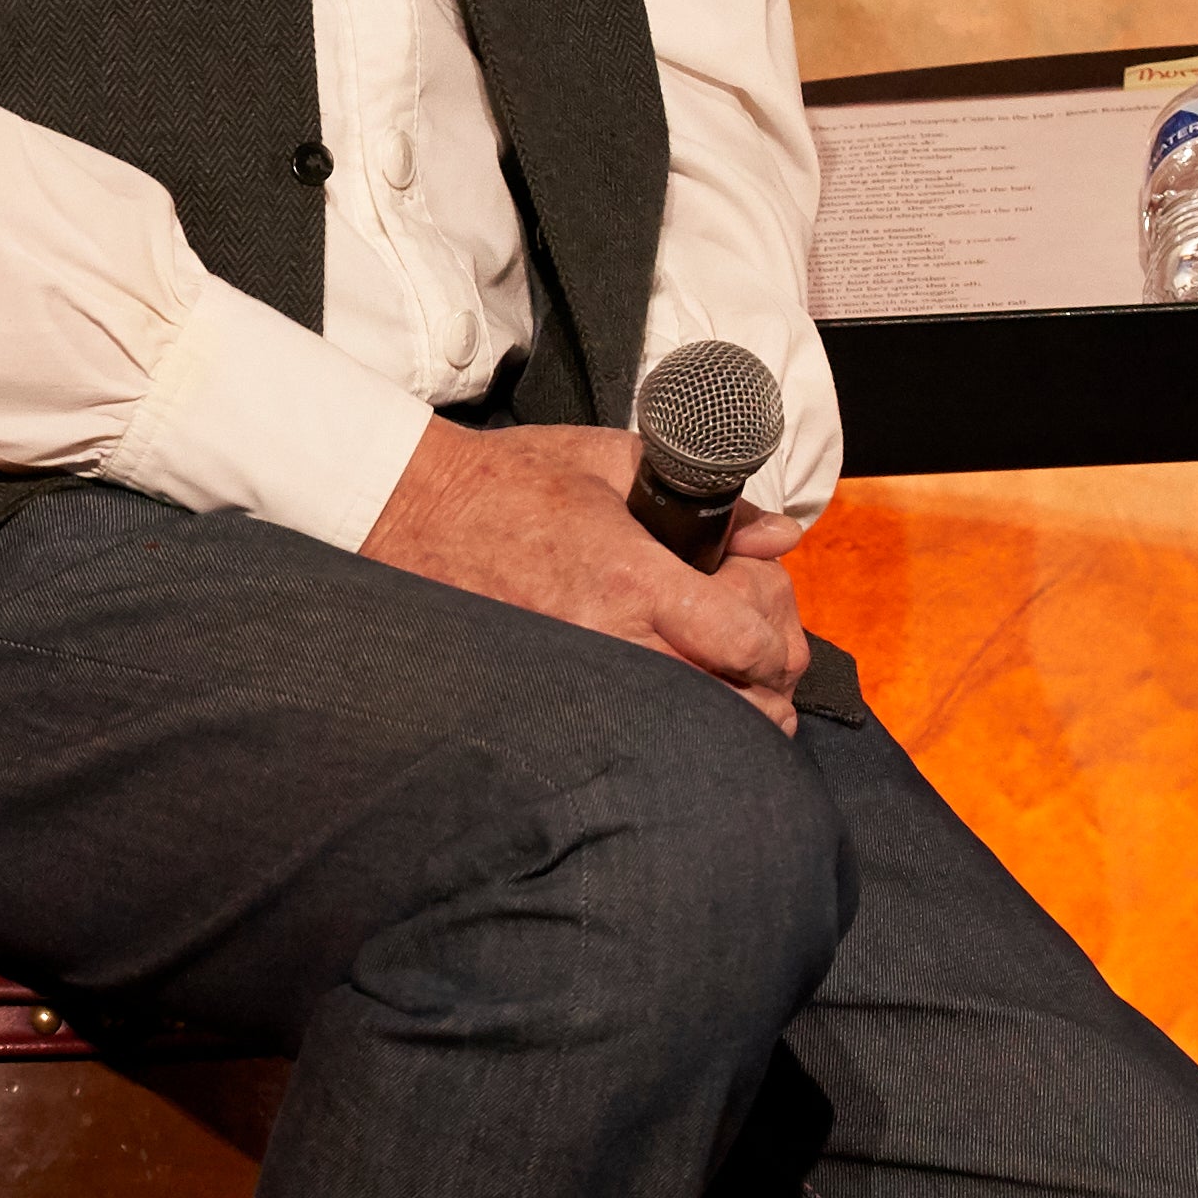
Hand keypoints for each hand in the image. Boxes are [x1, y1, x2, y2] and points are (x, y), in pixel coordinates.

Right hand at [354, 420, 811, 727]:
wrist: (416, 511)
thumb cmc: (513, 480)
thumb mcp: (614, 463)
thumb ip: (710, 502)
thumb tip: (780, 535)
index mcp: (631, 575)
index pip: (743, 641)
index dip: (773, 636)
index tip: (762, 612)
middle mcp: (612, 637)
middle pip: (734, 703)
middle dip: (767, 685)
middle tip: (760, 655)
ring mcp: (582, 674)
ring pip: (694, 732)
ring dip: (729, 713)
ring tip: (728, 681)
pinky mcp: (555, 693)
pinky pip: (641, 734)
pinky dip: (676, 726)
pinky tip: (679, 700)